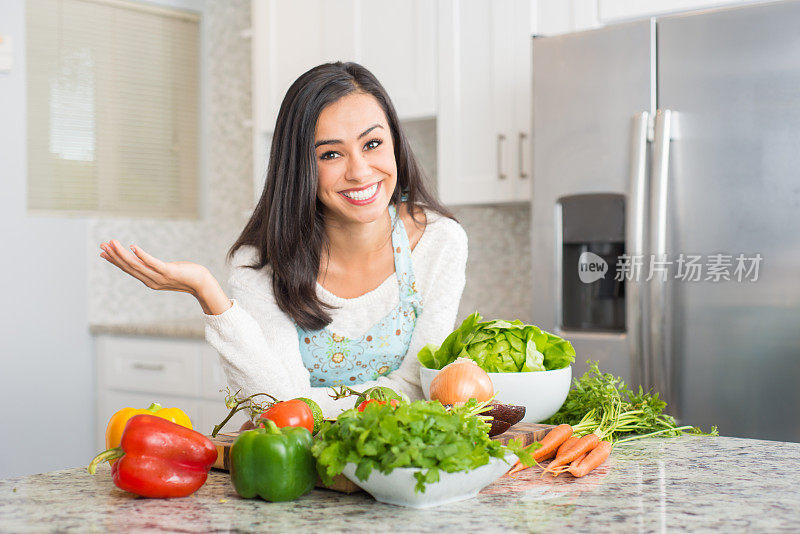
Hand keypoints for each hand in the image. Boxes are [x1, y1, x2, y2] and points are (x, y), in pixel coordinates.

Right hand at [99, 240, 230, 314]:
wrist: (202, 284)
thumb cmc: (186, 275)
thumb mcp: (167, 271)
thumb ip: (155, 268)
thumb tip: (146, 260)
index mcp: (149, 281)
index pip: (128, 270)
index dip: (115, 261)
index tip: (103, 252)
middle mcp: (151, 281)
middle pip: (129, 267)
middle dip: (114, 256)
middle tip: (102, 245)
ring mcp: (159, 277)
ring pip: (136, 265)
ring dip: (123, 254)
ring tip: (113, 243)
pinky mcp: (168, 271)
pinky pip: (152, 263)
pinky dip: (142, 255)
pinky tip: (133, 247)